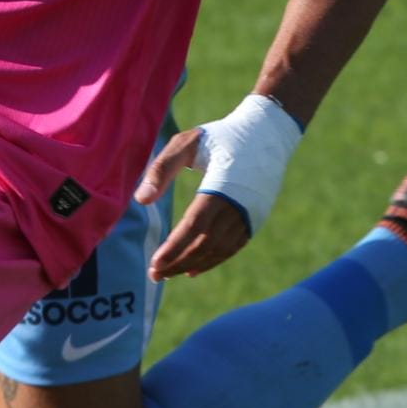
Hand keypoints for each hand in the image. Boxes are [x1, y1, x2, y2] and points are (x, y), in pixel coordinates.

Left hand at [136, 126, 251, 279]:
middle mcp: (239, 206)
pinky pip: (232, 248)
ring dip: (193, 264)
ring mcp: (250, 215)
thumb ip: (162, 169)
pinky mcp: (255, 219)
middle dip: (179, 261)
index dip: (175, 247)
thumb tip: (140, 200)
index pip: (195, 225)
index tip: (154, 263)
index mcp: (221, 185)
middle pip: (205, 243)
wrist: (266, 133)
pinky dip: (212, 260)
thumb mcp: (187, 143)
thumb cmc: (219, 136)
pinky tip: (193, 269)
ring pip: (219, 250)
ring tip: (168, 273)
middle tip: (154, 275)